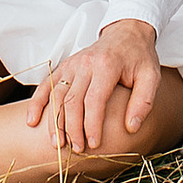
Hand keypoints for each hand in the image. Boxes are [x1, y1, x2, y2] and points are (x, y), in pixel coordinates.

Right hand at [27, 18, 161, 152]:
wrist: (127, 32)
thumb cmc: (139, 58)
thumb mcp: (151, 77)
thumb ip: (143, 102)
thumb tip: (131, 128)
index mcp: (107, 65)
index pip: (94, 100)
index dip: (91, 125)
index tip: (93, 145)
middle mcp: (85, 63)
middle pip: (72, 100)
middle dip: (72, 128)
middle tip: (77, 150)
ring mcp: (72, 64)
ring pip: (56, 95)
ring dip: (54, 121)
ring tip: (57, 145)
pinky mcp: (65, 66)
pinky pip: (46, 85)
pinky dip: (37, 103)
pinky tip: (32, 121)